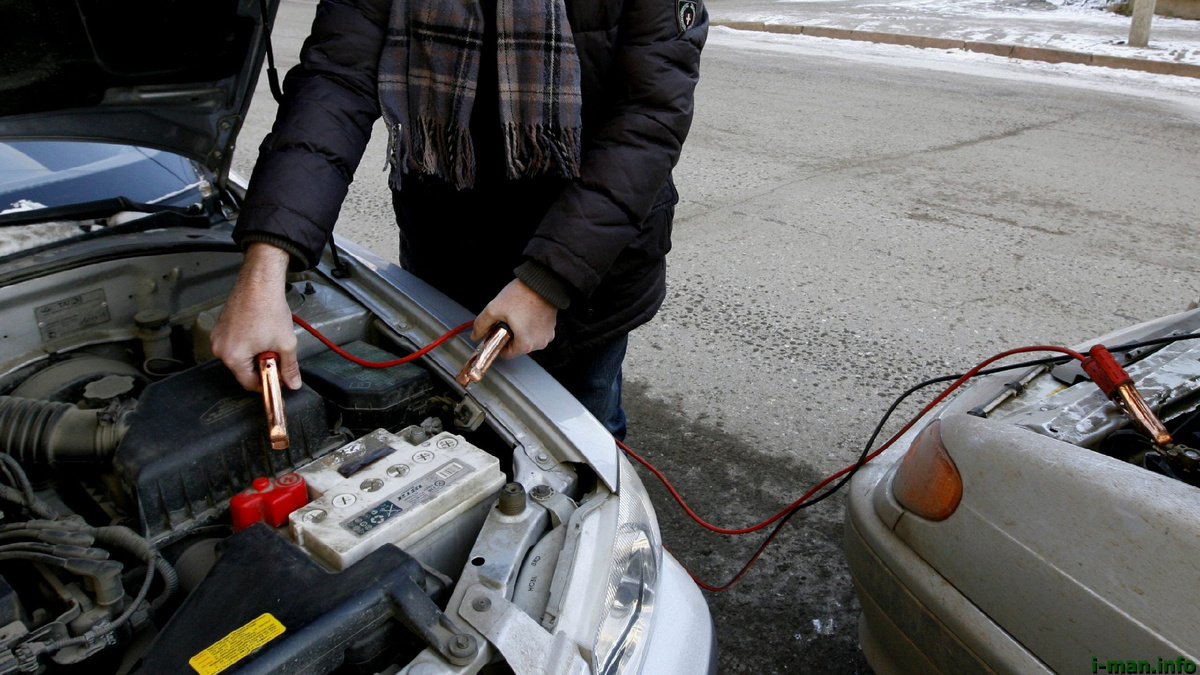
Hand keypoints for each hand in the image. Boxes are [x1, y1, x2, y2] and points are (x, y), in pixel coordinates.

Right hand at [210, 243, 301, 391]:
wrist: (259, 282)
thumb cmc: (268, 308)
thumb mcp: (285, 344)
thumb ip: (289, 368)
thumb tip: (293, 383)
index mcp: (232, 357)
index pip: (249, 383)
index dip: (267, 383)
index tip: (279, 378)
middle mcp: (220, 348)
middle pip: (243, 370)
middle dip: (262, 366)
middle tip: (277, 353)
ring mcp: (219, 336)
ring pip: (240, 356)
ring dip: (256, 353)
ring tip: (269, 338)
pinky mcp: (221, 327)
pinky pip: (236, 343)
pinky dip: (249, 342)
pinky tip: (261, 331)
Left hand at [472, 279, 557, 358]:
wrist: (542, 281)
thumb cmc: (522, 294)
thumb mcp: (494, 308)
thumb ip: (481, 325)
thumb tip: (475, 335)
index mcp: (525, 344)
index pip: (506, 354)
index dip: (498, 342)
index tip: (497, 331)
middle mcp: (539, 343)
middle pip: (517, 346)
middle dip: (510, 335)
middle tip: (508, 319)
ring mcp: (547, 335)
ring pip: (527, 338)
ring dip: (520, 330)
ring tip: (519, 313)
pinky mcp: (552, 327)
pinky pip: (536, 331)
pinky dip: (530, 325)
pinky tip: (527, 312)